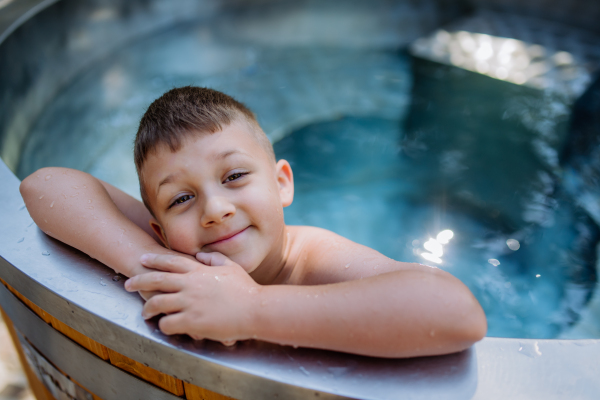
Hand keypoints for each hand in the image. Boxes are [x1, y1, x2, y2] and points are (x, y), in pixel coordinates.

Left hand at [124, 252, 260, 345]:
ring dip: (148, 307)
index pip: (171, 262)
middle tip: (127, 283)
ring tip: (145, 312)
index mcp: (199, 271)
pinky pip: (167, 323)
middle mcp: (190, 284)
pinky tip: (164, 326)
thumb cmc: (246, 289)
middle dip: (139, 281)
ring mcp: (189, 303)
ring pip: (157, 303)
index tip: (142, 259)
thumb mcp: (231, 267)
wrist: (256, 309)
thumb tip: (200, 255)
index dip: (155, 260)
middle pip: (156, 280)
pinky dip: (163, 325)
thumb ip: (214, 259)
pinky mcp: (191, 321)